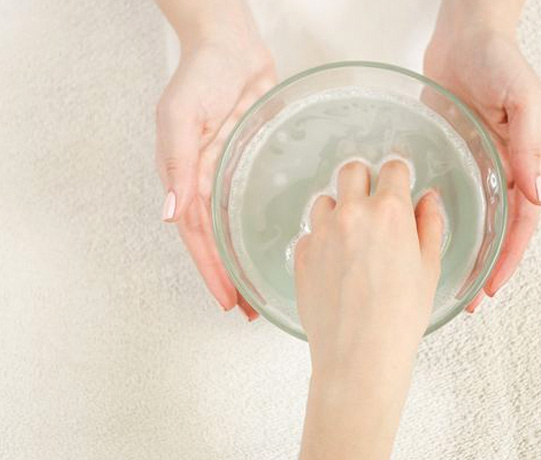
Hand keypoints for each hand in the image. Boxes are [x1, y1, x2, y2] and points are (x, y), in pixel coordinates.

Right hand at [155, 27, 275, 318]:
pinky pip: (253, 203)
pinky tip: (275, 244)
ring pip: (235, 228)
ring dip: (244, 259)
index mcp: (185, 176)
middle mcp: (206, 181)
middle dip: (229, 277)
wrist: (231, 45)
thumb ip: (177, 163)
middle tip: (249, 310)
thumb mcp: (181, 116)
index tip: (227, 300)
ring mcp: (229, 174)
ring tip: (261, 290)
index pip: (196, 235)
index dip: (211, 270)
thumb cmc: (201, 75)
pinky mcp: (251, 163)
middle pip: (216, 240)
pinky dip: (259, 228)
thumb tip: (168, 212)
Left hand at [295, 161, 443, 458]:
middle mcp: (352, 213)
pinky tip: (336, 263)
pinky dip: (322, 238)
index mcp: (390, 212)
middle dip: (364, 180)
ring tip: (352, 237)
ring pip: (325, 199)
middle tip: (373, 204)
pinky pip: (310, 232)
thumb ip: (429, 225)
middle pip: (352, 170)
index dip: (398, 175)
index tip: (398, 184)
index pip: (392, 167)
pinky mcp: (302, 254)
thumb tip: (427, 199)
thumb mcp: (429, 268)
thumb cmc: (400, 317)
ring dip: (339, 208)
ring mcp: (322, 232)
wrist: (359, 355)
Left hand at [425, 8, 540, 308]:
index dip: (510, 258)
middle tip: (469, 300)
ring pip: (475, 220)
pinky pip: (448, 196)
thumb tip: (539, 195)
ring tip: (446, 283)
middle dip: (488, 267)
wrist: (465, 35)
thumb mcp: (524, 100)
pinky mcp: (450, 156)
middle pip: (499, 231)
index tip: (492, 287)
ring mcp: (476, 166)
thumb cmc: (501, 61)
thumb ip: (530, 145)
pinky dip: (438, 220)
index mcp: (526, 163)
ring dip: (465, 251)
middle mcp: (502, 171)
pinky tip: (419, 239)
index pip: (522, 223)